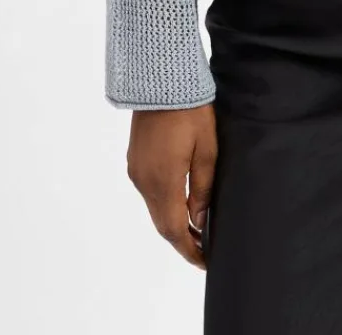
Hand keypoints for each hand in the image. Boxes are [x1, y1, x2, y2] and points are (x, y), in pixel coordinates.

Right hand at [126, 103, 217, 269]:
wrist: (161, 79)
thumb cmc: (191, 111)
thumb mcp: (207, 149)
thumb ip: (202, 188)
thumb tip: (199, 221)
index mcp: (163, 181)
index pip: (174, 229)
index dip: (190, 249)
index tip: (205, 260)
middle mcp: (144, 181)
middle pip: (162, 223)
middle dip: (182, 239)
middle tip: (203, 249)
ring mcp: (136, 170)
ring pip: (154, 209)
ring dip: (172, 222)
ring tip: (196, 229)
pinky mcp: (134, 160)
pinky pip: (149, 192)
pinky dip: (164, 205)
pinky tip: (179, 203)